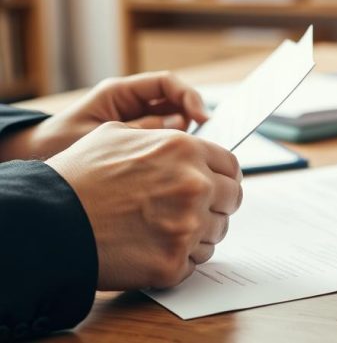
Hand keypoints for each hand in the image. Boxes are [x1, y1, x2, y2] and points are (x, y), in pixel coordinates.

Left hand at [1, 71, 207, 160]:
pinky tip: (170, 164)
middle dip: (192, 116)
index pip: (166, 83)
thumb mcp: (98, 135)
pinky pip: (164, 139)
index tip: (203, 117)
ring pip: (174, 120)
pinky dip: (172, 150)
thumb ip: (138, 130)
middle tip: (200, 141)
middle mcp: (132, 102)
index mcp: (120, 92)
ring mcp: (137, 120)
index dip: (189, 96)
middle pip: (176, 100)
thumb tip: (177, 124)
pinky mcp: (138, 139)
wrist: (38, 157)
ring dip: (183, 136)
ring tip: (182, 156)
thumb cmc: (60, 144)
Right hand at [47, 122, 241, 290]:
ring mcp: (187, 226)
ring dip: (198, 234)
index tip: (216, 186)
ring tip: (164, 232)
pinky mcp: (173, 262)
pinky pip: (194, 263)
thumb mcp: (118, 135)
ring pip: (216, 233)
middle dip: (215, 205)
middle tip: (191, 212)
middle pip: (231, 200)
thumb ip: (162, 137)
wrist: (47, 221)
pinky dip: (178, 260)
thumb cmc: (78, 177)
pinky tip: (152, 251)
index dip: (223, 178)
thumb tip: (185, 132)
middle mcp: (194, 185)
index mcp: (185, 150)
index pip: (231, 166)